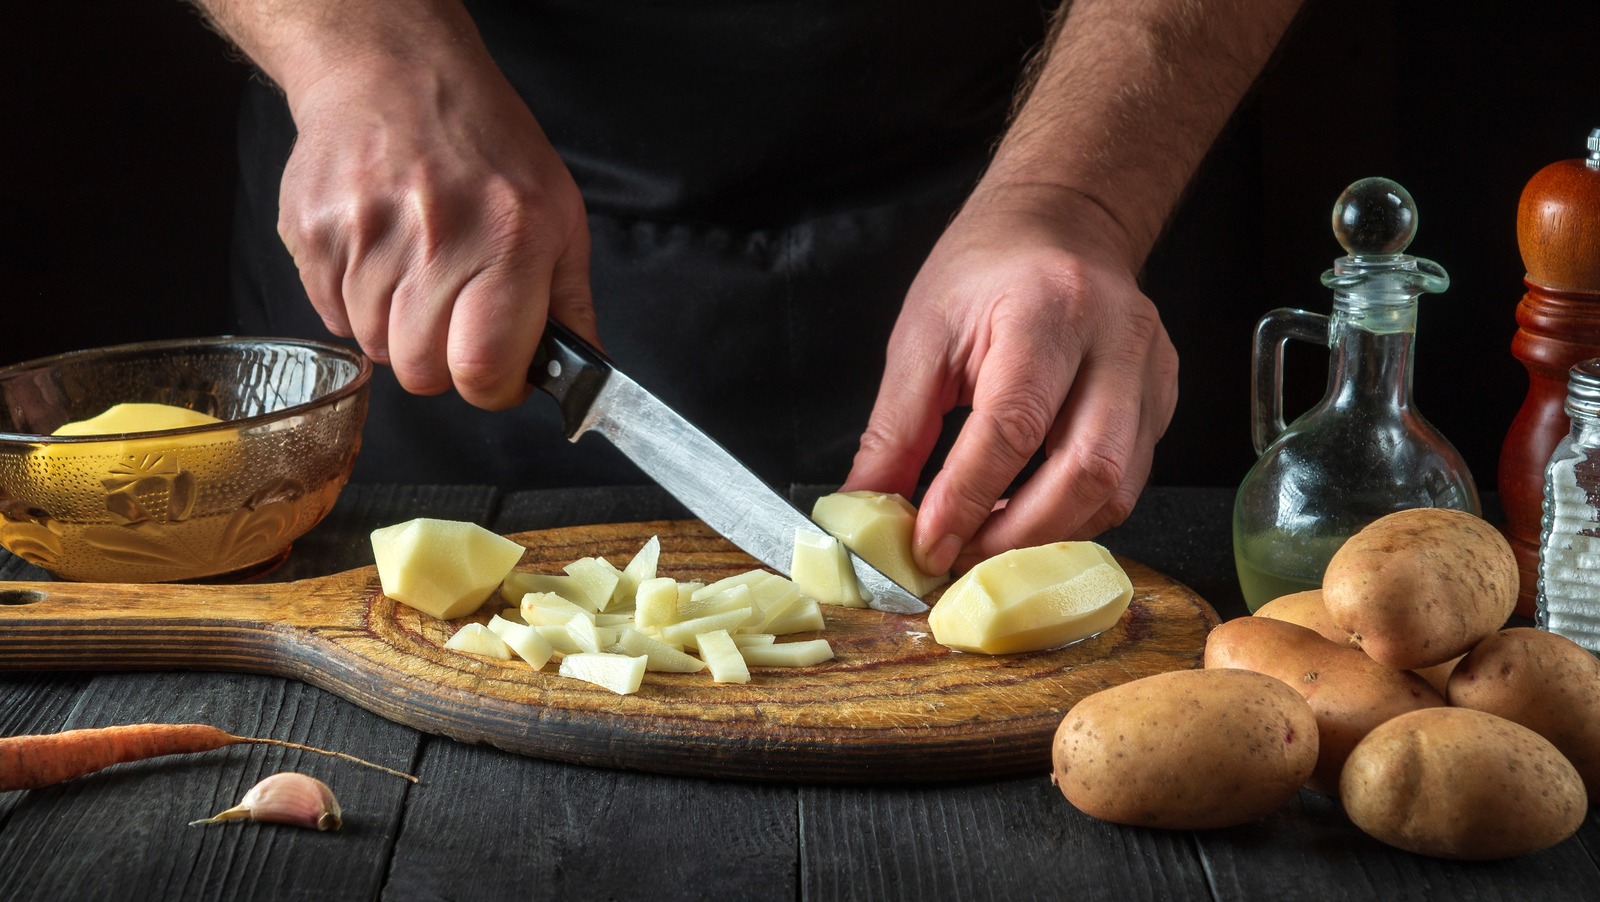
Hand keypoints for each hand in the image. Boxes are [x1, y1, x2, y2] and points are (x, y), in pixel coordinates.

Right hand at [277, 42, 595, 409]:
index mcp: (508, 238)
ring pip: (374, 347)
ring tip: (418, 269)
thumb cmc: (487, 145)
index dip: (493, 388)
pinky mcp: (313, 233)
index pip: (483, 367)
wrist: (393, 70)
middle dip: (444, 361)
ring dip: (398, 329)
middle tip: (457, 317)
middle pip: (422, 372)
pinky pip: (332, 316)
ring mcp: (365, 234)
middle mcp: (435, 236)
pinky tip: (381, 254)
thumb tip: (583, 377)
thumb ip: (571, 304)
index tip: (500, 373)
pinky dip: (357, 304)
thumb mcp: (558, 216)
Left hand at [844, 184, 1177, 573]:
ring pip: (1118, 488)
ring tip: (987, 543)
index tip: (927, 543)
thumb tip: (868, 508)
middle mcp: (1116, 339)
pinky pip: (1129, 481)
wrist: (1062, 221)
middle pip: (1087, 469)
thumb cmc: (987, 269)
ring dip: (1049, 535)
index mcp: (1046, 309)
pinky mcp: (1163, 398)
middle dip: (1018, 534)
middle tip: (960, 558)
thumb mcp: (922, 334)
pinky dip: (1076, 516)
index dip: (967, 497)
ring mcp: (1151, 371)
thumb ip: (895, 429)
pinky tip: (1027, 517)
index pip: (1012, 425)